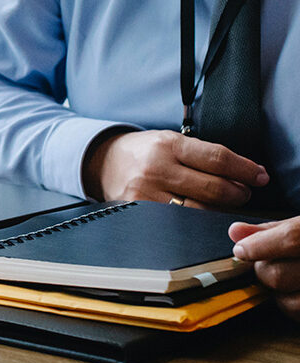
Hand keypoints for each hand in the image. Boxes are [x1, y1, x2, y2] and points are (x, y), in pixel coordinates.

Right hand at [82, 129, 268, 207]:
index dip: (245, 170)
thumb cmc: (144, 151)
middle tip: (243, 192)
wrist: (103, 162)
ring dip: (220, 209)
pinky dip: (196, 219)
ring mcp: (146, 193)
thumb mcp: (170, 140)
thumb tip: (244, 172)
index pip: (217, 159)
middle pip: (214, 188)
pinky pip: (178, 222)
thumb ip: (203, 154)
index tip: (259, 176)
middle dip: (238, 193)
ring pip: (199, 210)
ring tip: (222, 203)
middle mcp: (156, 169)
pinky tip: (201, 214)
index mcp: (167, 145)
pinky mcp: (139, 212)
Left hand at [231, 219, 299, 321]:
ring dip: (279, 295)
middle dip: (263, 272)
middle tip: (266, 265)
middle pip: (280, 275)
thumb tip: (235, 231)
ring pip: (291, 304)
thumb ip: (276, 230)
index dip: (260, 246)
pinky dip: (295, 308)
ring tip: (289, 281)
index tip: (241, 250)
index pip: (293, 238)